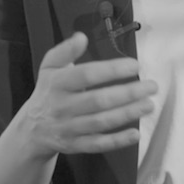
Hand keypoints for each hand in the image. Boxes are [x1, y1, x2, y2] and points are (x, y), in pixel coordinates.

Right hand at [15, 32, 156, 159]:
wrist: (32, 129)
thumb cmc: (49, 91)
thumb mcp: (50, 67)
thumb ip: (64, 51)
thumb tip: (81, 37)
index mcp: (57, 83)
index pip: (86, 75)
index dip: (111, 70)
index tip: (135, 65)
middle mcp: (62, 107)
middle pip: (98, 101)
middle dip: (128, 93)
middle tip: (151, 87)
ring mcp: (69, 128)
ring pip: (101, 122)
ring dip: (128, 114)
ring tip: (149, 105)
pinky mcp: (75, 145)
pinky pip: (98, 144)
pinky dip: (117, 141)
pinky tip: (136, 133)